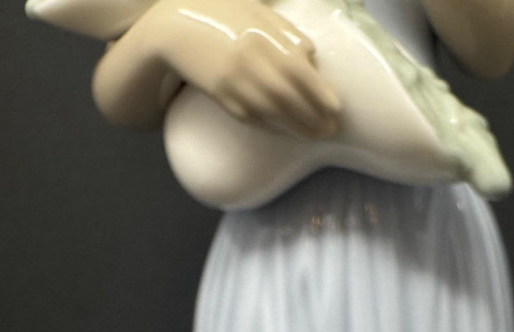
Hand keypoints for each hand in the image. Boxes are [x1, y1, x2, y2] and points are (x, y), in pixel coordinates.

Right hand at [145, 0, 340, 136]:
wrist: (175, 26)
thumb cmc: (221, 14)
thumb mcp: (256, 11)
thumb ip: (285, 31)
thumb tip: (311, 55)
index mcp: (264, 34)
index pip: (301, 69)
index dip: (320, 92)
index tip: (338, 108)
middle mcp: (252, 58)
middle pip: (290, 94)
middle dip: (314, 115)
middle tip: (332, 130)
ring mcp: (235, 79)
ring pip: (273, 110)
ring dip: (297, 127)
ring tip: (316, 136)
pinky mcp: (222, 96)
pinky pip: (252, 116)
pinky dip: (272, 127)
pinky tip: (287, 133)